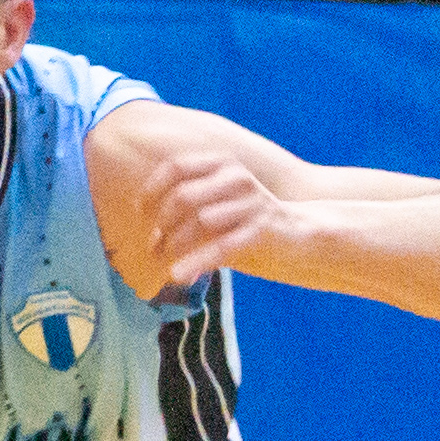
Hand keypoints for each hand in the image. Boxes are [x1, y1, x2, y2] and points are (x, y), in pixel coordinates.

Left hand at [136, 149, 297, 292]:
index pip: (176, 168)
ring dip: (175, 246)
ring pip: (199, 222)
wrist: (298, 236)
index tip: (140, 213)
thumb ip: (187, 207)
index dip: (152, 190)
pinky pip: (221, 246)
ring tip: (164, 264)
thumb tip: (147, 231)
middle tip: (152, 248)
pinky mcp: (262, 229)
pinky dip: (195, 262)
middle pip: (183, 197)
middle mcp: (236, 177)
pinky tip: (178, 276)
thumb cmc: (246, 222)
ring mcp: (251, 202)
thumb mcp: (216, 204)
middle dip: (161, 225)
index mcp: (222, 164)